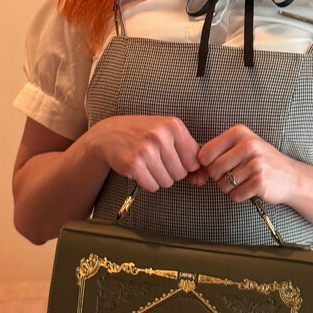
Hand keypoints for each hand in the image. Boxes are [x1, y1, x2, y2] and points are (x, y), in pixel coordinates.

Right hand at [86, 115, 200, 191]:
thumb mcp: (167, 132)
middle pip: (181, 173)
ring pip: (167, 182)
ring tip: (148, 163)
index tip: (174, 158)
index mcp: (173, 125)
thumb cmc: (143, 134)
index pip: (194, 160)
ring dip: (159, 178)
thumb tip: (203, 177)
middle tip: (157, 160)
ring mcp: (145, 151)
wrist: (109, 134)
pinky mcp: (133, 165)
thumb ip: (188, 151)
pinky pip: (152, 186)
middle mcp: (160, 136)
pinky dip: (147, 182)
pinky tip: (140, 169)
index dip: (185, 164)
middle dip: (171, 172)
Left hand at [193, 124, 298, 204]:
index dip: (208, 165)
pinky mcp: (260, 180)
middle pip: (213, 170)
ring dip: (231, 188)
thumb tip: (191, 176)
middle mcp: (248, 145)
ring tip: (246, 180)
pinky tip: (252, 188)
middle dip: (221, 178)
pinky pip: (235, 195)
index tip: (222, 166)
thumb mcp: (239, 150)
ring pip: (223, 185)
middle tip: (237, 174)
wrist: (291, 176)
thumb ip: (213, 159)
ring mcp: (256, 163)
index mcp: (239, 133)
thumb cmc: (260, 162)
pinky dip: (240, 195)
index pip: (205, 154)